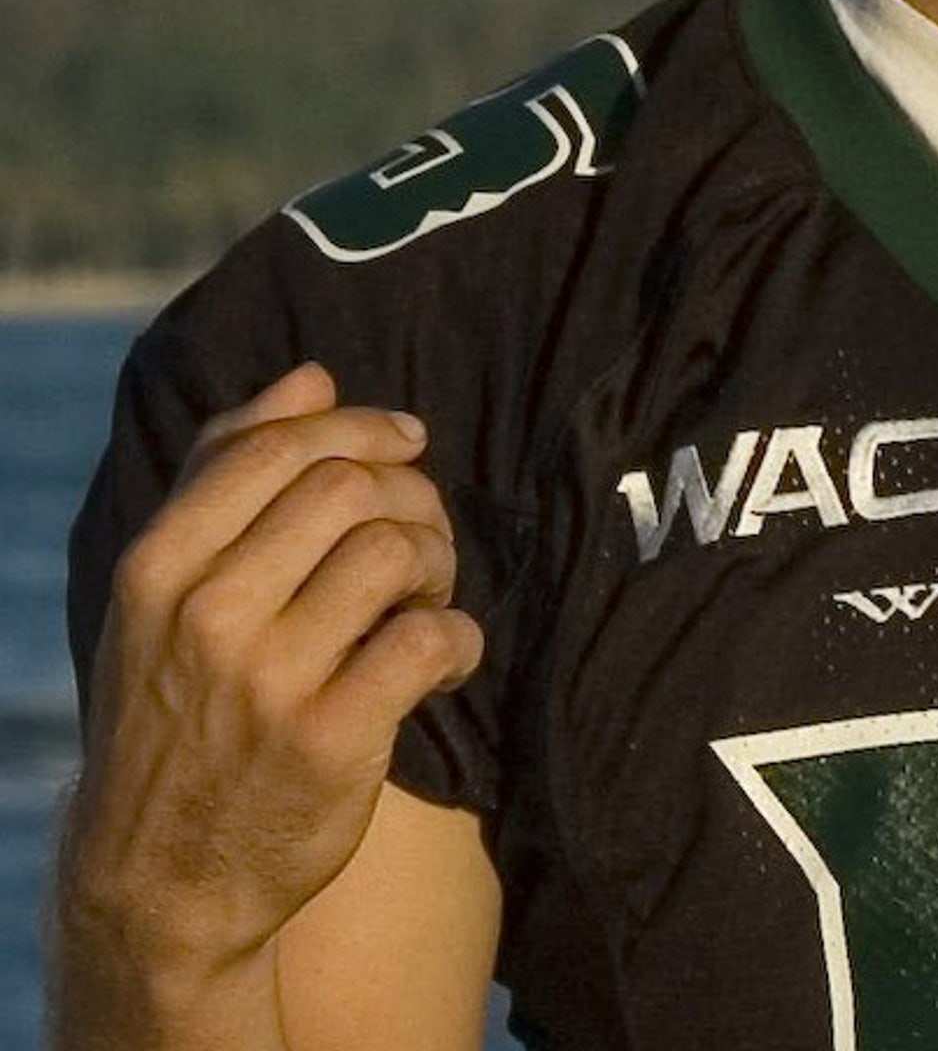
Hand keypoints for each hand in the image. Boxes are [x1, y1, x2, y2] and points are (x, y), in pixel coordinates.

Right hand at [60, 363, 482, 1004]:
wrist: (158, 881)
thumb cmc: (177, 707)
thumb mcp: (165, 593)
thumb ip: (225, 472)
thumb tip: (312, 377)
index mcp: (159, 566)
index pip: (284, 446)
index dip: (366, 428)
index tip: (407, 442)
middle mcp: (207, 615)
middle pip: (353, 488)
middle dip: (410, 495)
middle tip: (418, 537)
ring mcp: (269, 680)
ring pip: (398, 551)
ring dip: (437, 562)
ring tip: (424, 596)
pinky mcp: (335, 739)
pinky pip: (435, 637)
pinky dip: (459, 637)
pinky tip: (442, 657)